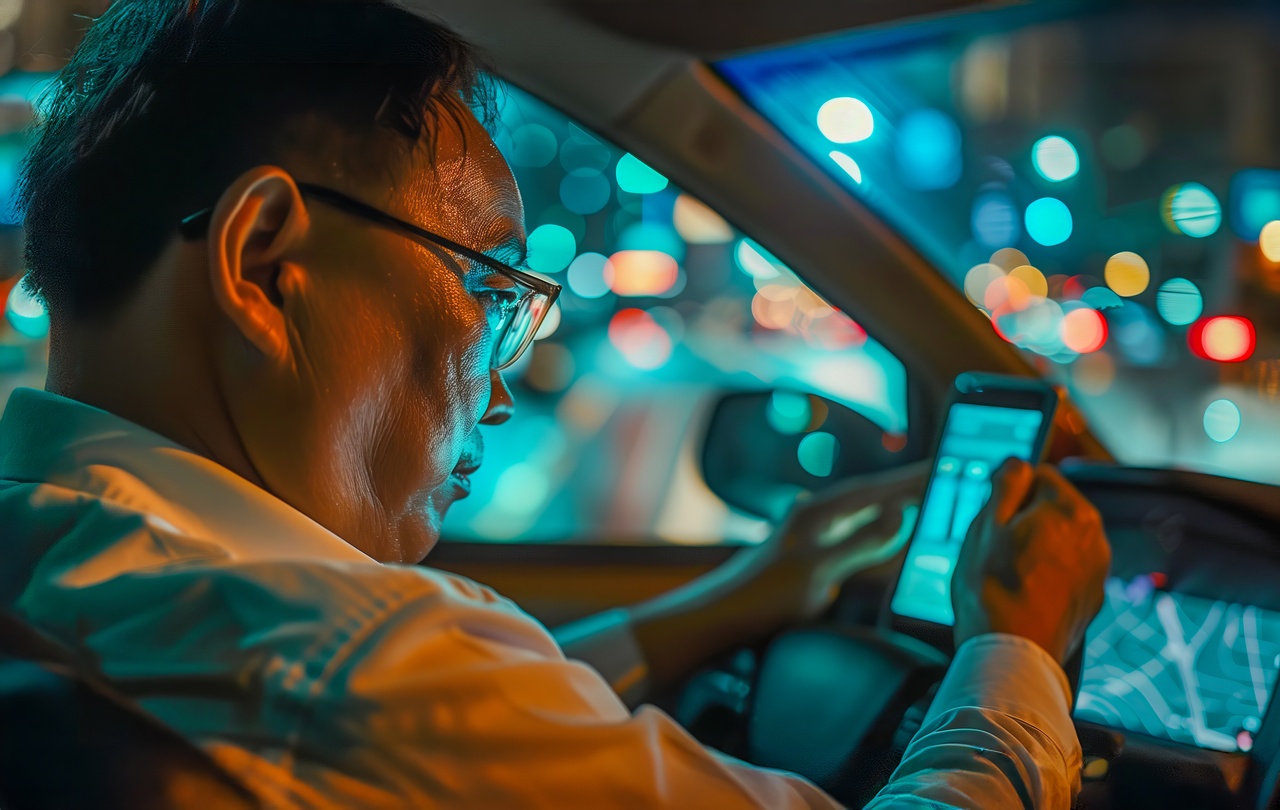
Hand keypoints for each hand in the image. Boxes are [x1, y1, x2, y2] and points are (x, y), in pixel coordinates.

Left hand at [727, 461, 927, 630]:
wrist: (723, 618)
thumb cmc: (764, 595)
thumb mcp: (818, 570)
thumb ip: (860, 542)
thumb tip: (900, 511)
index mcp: (818, 512)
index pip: (876, 488)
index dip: (913, 478)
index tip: (947, 465)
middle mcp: (816, 517)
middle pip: (872, 497)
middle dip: (909, 487)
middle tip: (949, 479)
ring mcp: (813, 535)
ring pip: (863, 514)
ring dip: (894, 506)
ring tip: (927, 500)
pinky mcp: (811, 555)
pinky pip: (853, 535)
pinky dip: (877, 531)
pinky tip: (883, 529)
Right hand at [952, 459, 1110, 663]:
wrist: (1012, 655)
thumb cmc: (994, 589)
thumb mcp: (986, 524)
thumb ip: (1006, 483)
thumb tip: (1018, 464)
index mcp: (1071, 510)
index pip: (1040, 475)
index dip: (1010, 492)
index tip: (992, 515)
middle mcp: (1096, 537)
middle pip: (1054, 508)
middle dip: (1026, 519)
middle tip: (996, 546)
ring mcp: (1097, 571)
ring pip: (1061, 540)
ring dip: (1037, 546)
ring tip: (1007, 571)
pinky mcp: (1092, 599)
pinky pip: (1067, 570)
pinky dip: (1048, 573)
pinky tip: (1022, 590)